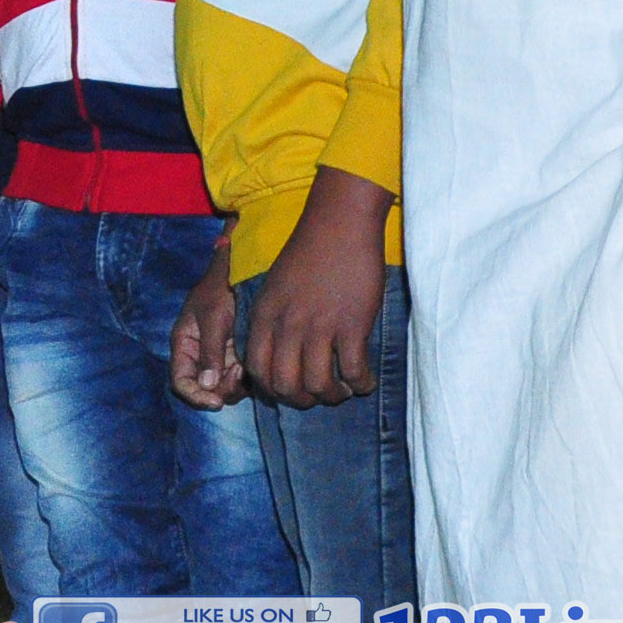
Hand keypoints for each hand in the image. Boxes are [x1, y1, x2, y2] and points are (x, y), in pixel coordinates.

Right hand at [168, 261, 242, 411]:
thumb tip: (207, 386)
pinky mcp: (238, 355)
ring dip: (234, 384)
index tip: (215, 402)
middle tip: (237, 374)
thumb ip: (210, 351)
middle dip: (219, 390)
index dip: (194, 396)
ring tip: (243, 366)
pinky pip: (239, 378)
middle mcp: (200, 356)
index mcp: (184, 345)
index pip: (181, 382)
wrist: (244, 271)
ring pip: (223, 387)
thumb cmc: (222, 288)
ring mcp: (219, 357)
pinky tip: (250, 362)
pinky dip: (245, 377)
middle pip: (203, 390)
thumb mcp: (213, 317)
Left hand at [239, 170, 387, 408]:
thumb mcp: (275, 285)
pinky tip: (365, 382)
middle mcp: (288, 325)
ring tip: (342, 391)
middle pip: (285, 384)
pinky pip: (354, 371)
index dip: (271, 389)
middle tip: (317, 396)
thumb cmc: (309, 251)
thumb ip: (273, 318)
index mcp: (265, 315)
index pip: (257, 369)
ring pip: (319, 384)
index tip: (287, 390)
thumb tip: (277, 353)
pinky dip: (361, 384)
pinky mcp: (352, 325)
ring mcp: (320, 327)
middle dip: (301, 400)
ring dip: (332, 396)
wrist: (339, 222)